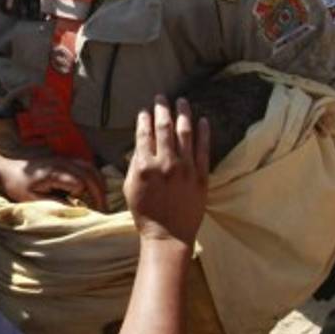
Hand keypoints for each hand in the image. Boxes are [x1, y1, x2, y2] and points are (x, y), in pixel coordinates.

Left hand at [0, 155, 106, 209]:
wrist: (8, 170)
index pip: (79, 183)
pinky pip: (87, 166)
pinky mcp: (66, 160)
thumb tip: (74, 209)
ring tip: (102, 201)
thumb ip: (53, 203)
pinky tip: (95, 189)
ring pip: (92, 168)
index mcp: (53, 173)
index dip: (81, 197)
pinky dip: (95, 177)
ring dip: (100, 184)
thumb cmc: (18, 186)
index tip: (77, 206)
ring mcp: (65, 159)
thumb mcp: (31, 199)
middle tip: (103, 210)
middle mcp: (62, 163)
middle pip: (90, 174)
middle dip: (99, 193)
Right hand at [124, 96, 209, 245]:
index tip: (145, 110)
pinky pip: (204, 149)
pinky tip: (203, 120)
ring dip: (183, 113)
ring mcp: (185, 169)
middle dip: (162, 108)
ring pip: (185, 133)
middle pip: (164, 127)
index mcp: (144, 166)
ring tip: (183, 101)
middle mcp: (165, 163)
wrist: (168, 236)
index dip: (144, 118)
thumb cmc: (145, 214)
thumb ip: (134, 164)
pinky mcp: (201, 176)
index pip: (144, 133)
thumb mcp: (130, 188)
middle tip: (162, 97)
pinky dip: (204, 132)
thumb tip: (139, 145)